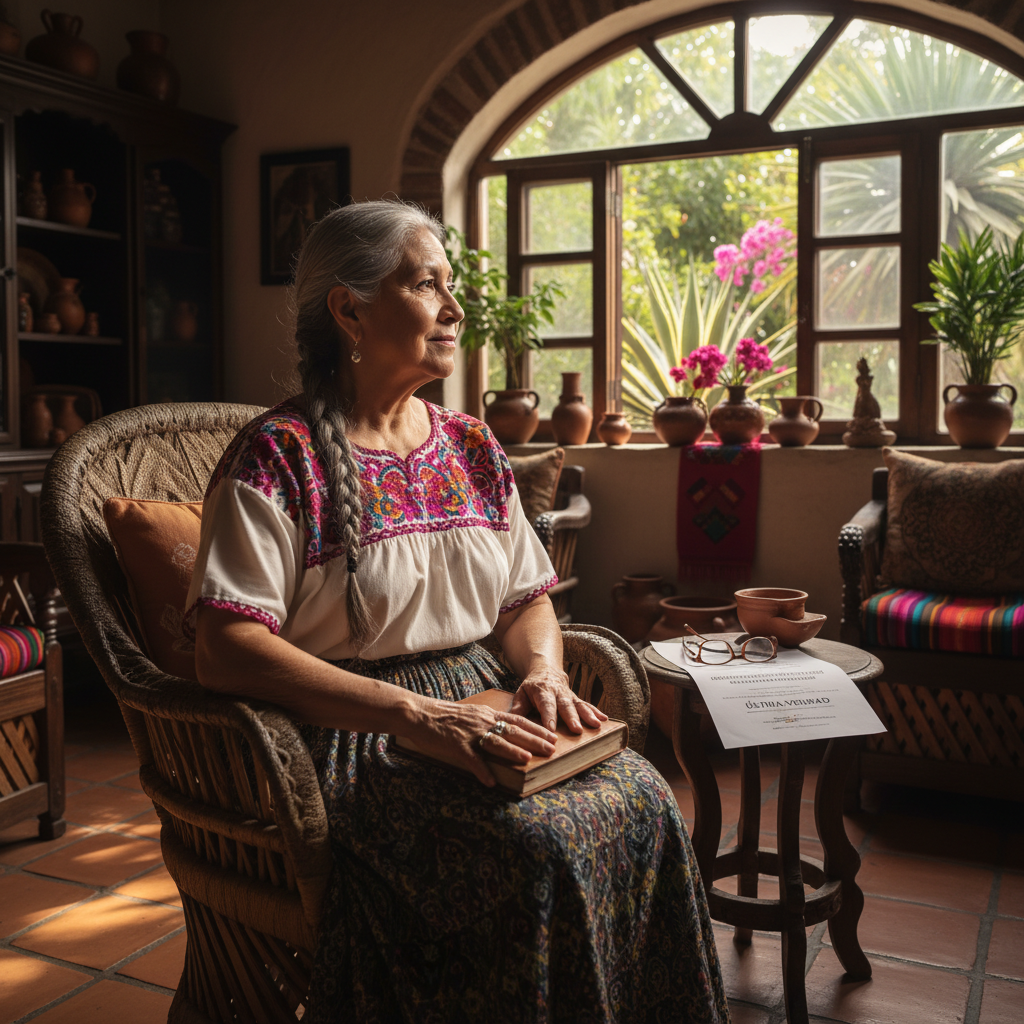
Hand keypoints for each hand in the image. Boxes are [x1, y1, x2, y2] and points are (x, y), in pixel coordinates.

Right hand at [408, 698, 556, 787]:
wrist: (419, 713)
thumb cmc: (444, 716)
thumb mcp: (471, 714)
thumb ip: (487, 722)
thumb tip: (505, 731)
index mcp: (486, 714)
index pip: (517, 720)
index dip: (536, 728)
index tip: (552, 735)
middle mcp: (481, 721)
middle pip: (512, 730)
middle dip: (534, 740)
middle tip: (551, 749)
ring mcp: (469, 733)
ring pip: (495, 742)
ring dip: (512, 751)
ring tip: (528, 759)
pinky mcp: (455, 744)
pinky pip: (471, 759)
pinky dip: (481, 770)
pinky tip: (490, 781)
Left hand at [510, 663, 608, 733]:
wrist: (546, 670)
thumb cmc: (531, 687)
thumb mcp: (520, 693)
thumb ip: (518, 707)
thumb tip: (510, 722)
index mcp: (542, 691)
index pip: (546, 705)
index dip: (548, 717)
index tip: (551, 729)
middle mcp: (558, 692)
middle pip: (565, 706)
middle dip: (571, 718)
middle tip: (577, 730)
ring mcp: (569, 695)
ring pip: (579, 705)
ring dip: (588, 715)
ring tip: (596, 725)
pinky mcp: (576, 698)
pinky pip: (587, 704)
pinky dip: (596, 711)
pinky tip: (605, 719)